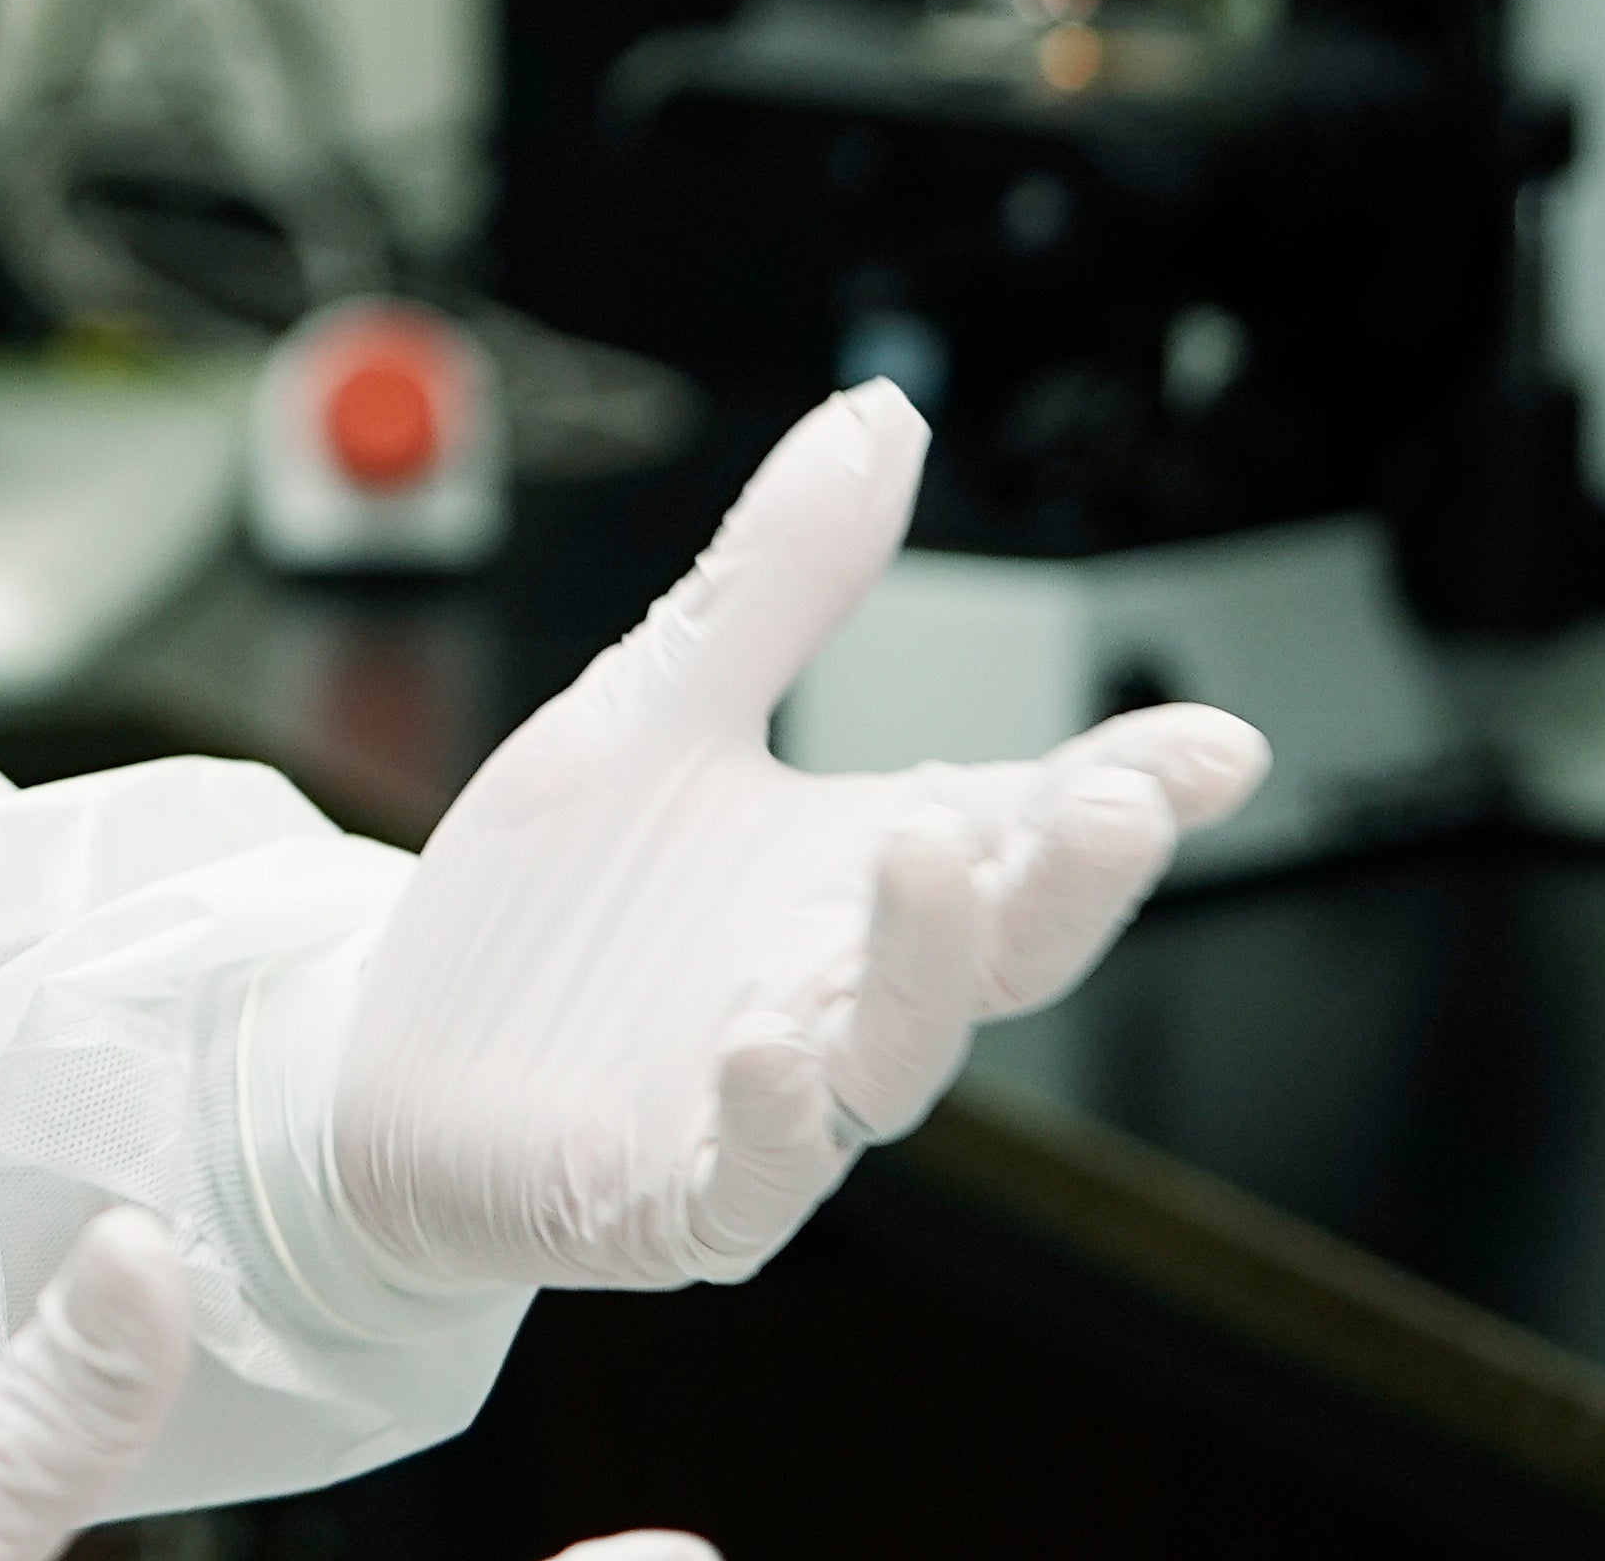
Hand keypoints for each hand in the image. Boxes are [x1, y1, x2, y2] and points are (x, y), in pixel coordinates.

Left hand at [317, 384, 1264, 1294]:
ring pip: (894, 1048)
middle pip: (998, 941)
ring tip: (929, 848)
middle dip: (1071, 875)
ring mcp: (781, 1101)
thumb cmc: (549, 900)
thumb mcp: (656, 702)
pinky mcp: (683, 1189)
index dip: (1132, 788)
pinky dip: (773, 1106)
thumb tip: (883, 414)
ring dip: (924, 961)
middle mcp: (847, 989)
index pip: (1028, 825)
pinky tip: (763, 1035)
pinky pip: (754, 1166)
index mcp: (866, 873)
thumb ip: (779, 581)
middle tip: (1115, 797)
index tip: (1218, 744)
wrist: (385, 1051)